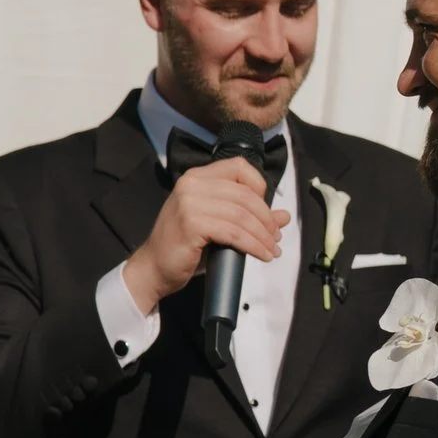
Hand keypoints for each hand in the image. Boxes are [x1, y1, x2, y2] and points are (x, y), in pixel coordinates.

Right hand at [121, 153, 287, 315]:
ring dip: (263, 235)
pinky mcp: (190, 224)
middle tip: (275, 238)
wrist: (153, 269)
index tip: (267, 214)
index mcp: (198, 177)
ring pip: (241, 215)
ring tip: (272, 250)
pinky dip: (252, 245)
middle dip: (266, 219)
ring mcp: (189, 202)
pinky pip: (233, 233)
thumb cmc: (185, 248)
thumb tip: (283, 217)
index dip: (260, 189)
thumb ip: (249, 218)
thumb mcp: (220, 227)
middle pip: (245, 194)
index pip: (240, 167)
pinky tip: (261, 254)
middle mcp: (192, 184)